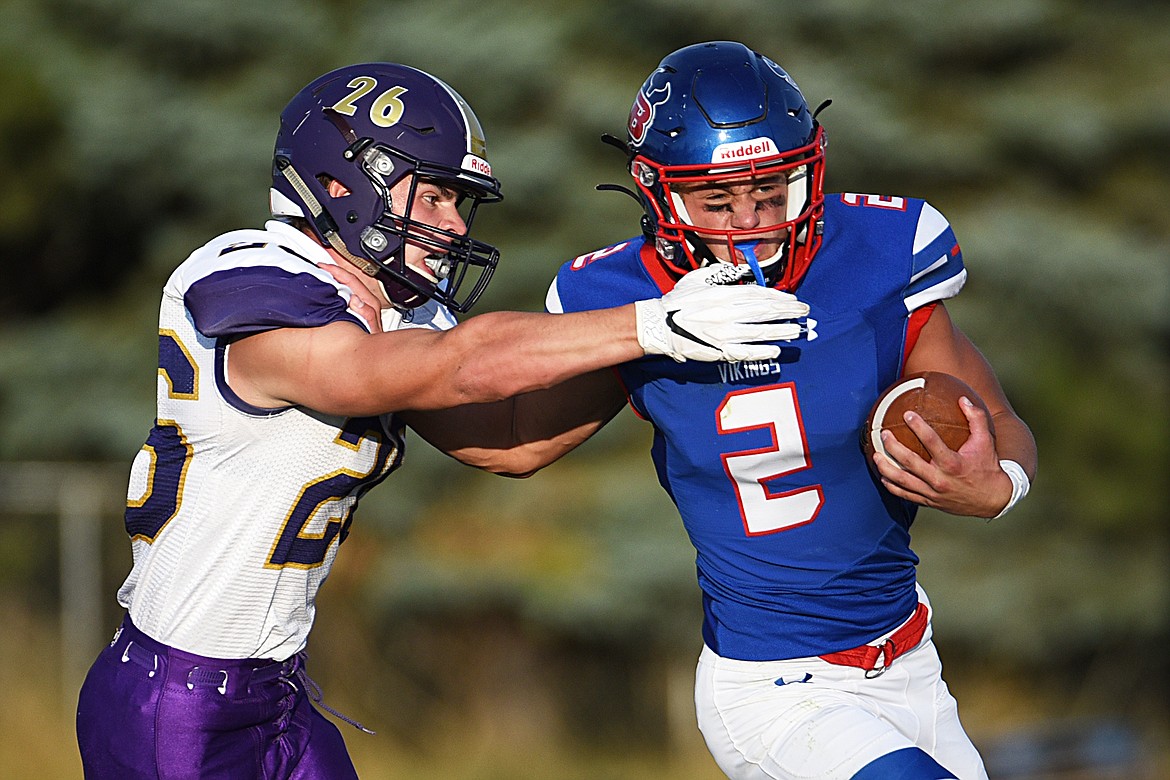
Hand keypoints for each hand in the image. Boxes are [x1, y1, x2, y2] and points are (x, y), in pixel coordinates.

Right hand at [318, 262, 383, 333]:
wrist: (374, 351)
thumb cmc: (372, 339)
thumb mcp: (369, 327)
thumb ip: (366, 313)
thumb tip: (355, 299)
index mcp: (368, 301)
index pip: (351, 279)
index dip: (337, 271)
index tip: (323, 266)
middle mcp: (366, 300)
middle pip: (349, 279)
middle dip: (334, 271)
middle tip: (319, 267)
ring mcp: (362, 303)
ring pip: (347, 285)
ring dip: (335, 278)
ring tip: (322, 274)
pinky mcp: (358, 308)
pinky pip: (346, 293)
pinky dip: (336, 288)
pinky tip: (328, 288)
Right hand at [634, 263, 809, 362]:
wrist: (658, 324)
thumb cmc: (678, 301)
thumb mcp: (699, 278)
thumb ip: (722, 274)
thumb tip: (741, 270)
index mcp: (723, 293)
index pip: (759, 294)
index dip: (780, 297)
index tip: (793, 300)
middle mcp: (727, 312)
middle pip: (765, 311)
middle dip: (788, 312)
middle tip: (804, 313)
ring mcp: (724, 332)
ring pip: (760, 331)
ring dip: (782, 330)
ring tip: (798, 330)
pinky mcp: (719, 350)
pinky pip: (746, 352)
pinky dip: (762, 352)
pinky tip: (776, 350)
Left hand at [871, 395, 1012, 517]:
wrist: (993, 499)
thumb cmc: (988, 467)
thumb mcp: (986, 441)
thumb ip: (976, 418)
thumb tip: (963, 398)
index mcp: (953, 463)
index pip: (931, 442)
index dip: (918, 427)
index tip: (907, 414)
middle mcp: (940, 479)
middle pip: (909, 461)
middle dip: (893, 446)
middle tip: (884, 434)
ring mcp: (932, 493)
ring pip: (902, 481)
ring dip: (886, 468)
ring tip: (875, 455)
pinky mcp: (929, 502)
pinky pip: (905, 495)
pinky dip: (892, 486)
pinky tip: (883, 476)